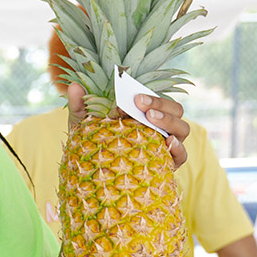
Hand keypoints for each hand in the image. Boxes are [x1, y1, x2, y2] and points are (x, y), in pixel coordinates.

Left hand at [67, 83, 188, 168]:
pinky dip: (179, 149)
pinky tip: (168, 143)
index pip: (158, 99)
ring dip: (170, 122)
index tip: (134, 97)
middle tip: (141, 105)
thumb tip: (74, 85)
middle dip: (161, 104)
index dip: (151, 96)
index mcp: (144, 111)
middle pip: (175, 110)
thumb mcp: (82, 123)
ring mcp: (165, 145)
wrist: (88, 171)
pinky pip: (181, 156)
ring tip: (151, 118)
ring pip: (182, 129)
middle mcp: (159, 126)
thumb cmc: (90, 141)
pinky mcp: (167, 165)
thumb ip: (80, 105)